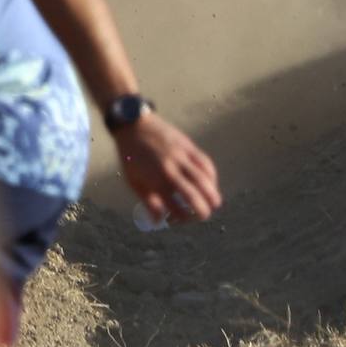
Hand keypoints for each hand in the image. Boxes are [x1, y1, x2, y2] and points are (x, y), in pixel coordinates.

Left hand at [116, 112, 221, 226]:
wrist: (133, 124)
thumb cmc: (131, 156)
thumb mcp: (133, 181)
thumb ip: (148, 202)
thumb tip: (158, 222)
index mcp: (156, 181)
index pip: (177, 208)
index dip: (182, 219)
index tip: (179, 220)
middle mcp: (171, 170)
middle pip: (195, 196)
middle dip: (202, 212)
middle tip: (203, 216)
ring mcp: (181, 156)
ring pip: (205, 180)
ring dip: (213, 195)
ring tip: (214, 203)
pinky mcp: (188, 146)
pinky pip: (206, 163)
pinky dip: (212, 175)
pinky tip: (211, 182)